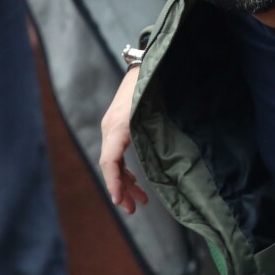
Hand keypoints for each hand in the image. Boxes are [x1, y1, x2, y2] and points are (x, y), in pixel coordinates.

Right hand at [100, 66, 148, 213]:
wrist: (148, 64)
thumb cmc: (152, 85)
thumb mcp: (155, 110)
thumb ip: (155, 133)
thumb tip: (165, 163)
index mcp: (118, 125)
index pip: (110, 160)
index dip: (114, 182)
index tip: (120, 201)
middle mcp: (111, 127)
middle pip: (111, 165)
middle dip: (122, 189)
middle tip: (133, 210)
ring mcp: (114, 127)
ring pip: (115, 161)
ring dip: (126, 182)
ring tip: (141, 202)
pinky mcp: (120, 126)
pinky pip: (119, 153)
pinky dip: (127, 169)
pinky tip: (138, 182)